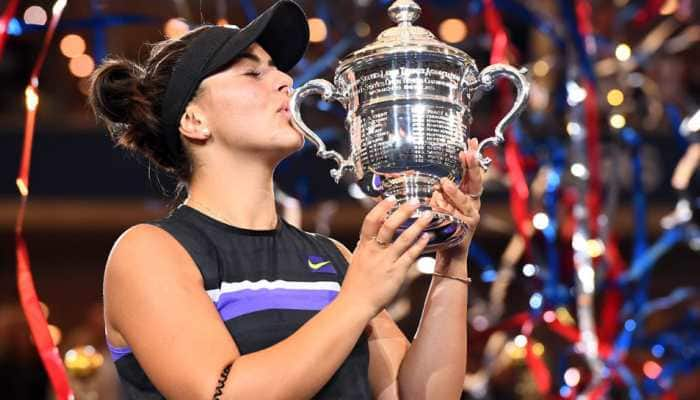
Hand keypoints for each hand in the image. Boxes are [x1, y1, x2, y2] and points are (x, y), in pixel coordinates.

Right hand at [339, 197, 433, 316]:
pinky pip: (410, 255)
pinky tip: (428, 237)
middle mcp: (374, 251)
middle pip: (389, 225)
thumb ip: (364, 248)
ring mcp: (386, 261)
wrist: (355, 304)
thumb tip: (366, 238)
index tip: (391, 198)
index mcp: (363, 246)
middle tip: (416, 201)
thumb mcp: (356, 261)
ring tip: (428, 215)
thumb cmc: (355, 285)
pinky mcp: (396, 273)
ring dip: (417, 225)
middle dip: (403, 211)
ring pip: (403, 238)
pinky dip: (419, 245)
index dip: (381, 208)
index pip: (370, 221)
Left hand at [429, 138, 482, 263]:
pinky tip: (438, 203)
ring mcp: (472, 215)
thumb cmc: (441, 226)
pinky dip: (447, 209)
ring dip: (454, 191)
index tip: (471, 142)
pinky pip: (458, 215)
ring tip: (444, 182)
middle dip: (472, 167)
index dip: (473, 157)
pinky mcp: (467, 227)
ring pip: (465, 199)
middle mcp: (472, 202)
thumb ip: (438, 189)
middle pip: (476, 181)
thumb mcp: (439, 203)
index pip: (472, 171)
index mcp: (467, 194)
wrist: (448, 254)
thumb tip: (425, 173)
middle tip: (467, 153)